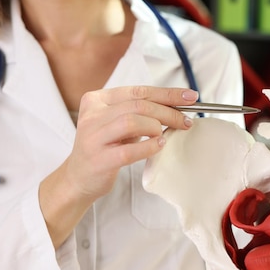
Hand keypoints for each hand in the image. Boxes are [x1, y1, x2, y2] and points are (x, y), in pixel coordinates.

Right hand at [40, 86, 197, 246]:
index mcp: (97, 100)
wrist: (78, 178)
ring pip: (132, 121)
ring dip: (156, 127)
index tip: (191, 97)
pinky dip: (148, 147)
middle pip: (138, 105)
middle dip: (168, 112)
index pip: (138, 91)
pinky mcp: (98, 159)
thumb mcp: (117, 124)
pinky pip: (129, 150)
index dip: (167, 93)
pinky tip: (158, 145)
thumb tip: (177, 105)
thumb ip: (139, 112)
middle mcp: (92, 115)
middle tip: (186, 121)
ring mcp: (93, 137)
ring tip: (165, 135)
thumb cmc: (105, 148)